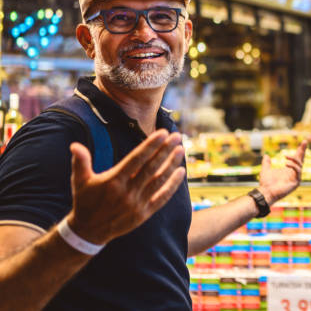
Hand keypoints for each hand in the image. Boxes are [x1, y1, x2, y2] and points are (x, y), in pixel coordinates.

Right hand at [65, 129, 185, 244]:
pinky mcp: (144, 214)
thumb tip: (74, 145)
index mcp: (113, 181)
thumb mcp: (79, 181)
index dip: (150, 145)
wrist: (89, 232)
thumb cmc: (85, 201)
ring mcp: (137, 204)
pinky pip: (162, 198)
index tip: (163, 133)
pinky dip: (172, 185)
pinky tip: (180, 172)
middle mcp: (127, 192)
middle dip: (165, 151)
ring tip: (181, 150)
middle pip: (151, 167)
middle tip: (177, 137)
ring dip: (171, 164)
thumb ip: (80, 161)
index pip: (136, 159)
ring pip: (159, 181)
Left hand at [258, 140, 305, 205]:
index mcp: (288, 170)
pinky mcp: (296, 183)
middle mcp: (293, 173)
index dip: (299, 151)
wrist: (266, 192)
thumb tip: (266, 155)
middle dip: (303, 150)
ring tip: (285, 156)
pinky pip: (298, 171)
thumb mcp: (265, 170)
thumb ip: (266, 163)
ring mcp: (295, 178)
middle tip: (304, 141)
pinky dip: (293, 166)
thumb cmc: (266, 183)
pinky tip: (286, 163)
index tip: (302, 142)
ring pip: (300, 165)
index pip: (296, 159)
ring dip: (294, 159)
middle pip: (301, 160)